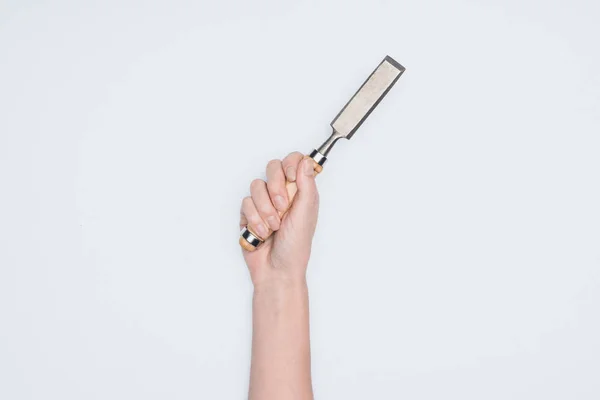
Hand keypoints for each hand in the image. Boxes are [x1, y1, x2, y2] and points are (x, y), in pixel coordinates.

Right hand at [240, 152, 319, 286]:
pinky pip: (245, 203)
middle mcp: (283, 194)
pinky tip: (262, 233)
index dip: (290, 164)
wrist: (276, 270)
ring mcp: (264, 203)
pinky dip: (254, 219)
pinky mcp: (249, 214)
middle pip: (272, 167)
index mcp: (301, 192)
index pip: (294, 161)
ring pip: (256, 186)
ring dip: (265, 209)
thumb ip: (306, 185)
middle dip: (275, 187)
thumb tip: (305, 160)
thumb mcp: (306, 214)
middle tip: (283, 207)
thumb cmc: (295, 247)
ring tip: (273, 227)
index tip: (291, 178)